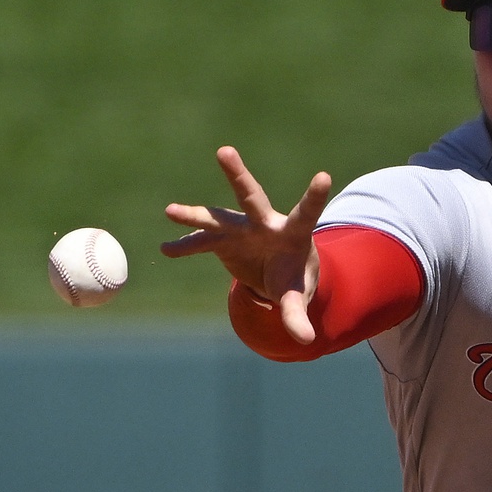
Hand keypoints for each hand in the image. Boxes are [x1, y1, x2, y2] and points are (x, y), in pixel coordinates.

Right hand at [161, 146, 332, 343]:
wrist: (275, 272)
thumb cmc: (293, 278)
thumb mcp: (296, 295)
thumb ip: (297, 315)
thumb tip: (306, 340)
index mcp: (292, 232)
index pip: (306, 212)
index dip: (314, 197)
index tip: (324, 177)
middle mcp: (263, 223)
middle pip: (251, 197)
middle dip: (237, 175)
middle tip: (224, 151)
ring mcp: (240, 229)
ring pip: (216, 218)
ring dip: (194, 215)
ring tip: (170, 211)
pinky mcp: (222, 240)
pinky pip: (200, 243)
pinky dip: (184, 247)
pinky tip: (166, 250)